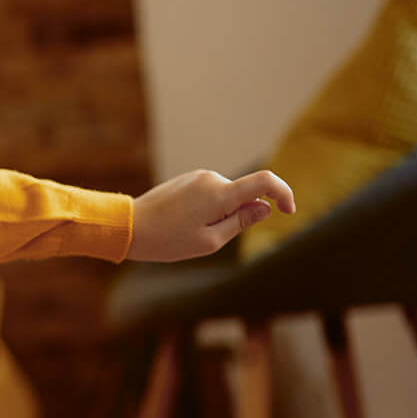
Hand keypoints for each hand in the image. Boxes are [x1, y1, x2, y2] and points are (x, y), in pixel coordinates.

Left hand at [128, 168, 295, 261]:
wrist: (128, 227)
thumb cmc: (168, 240)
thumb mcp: (210, 240)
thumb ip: (242, 221)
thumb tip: (265, 207)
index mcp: (220, 193)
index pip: (265, 181)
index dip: (283, 193)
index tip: (287, 211)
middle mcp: (211, 178)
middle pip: (243, 195)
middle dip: (238, 216)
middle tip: (206, 237)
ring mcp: (197, 177)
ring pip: (226, 197)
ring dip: (220, 214)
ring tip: (189, 231)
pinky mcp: (187, 180)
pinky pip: (210, 195)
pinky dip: (208, 210)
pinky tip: (182, 223)